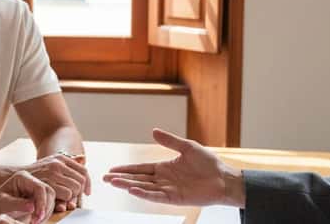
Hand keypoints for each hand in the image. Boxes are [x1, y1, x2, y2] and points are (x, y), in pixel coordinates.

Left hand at [0, 170, 54, 223]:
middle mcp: (31, 180)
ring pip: (50, 198)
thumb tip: (32, 207)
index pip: (40, 187)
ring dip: (46, 212)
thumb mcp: (4, 203)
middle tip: (37, 221)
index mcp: (22, 177)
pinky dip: (44, 213)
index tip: (38, 216)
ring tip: (34, 222)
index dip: (42, 202)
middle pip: (49, 191)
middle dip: (45, 208)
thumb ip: (17, 204)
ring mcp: (35, 187)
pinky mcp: (38, 196)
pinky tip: (36, 219)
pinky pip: (48, 204)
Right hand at [21, 153, 90, 211]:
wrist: (16, 177)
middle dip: (79, 192)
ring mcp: (53, 172)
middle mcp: (58, 163)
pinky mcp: (48, 183)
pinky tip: (59, 201)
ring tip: (64, 199)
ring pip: (76, 188)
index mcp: (61, 158)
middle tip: (73, 198)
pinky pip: (67, 194)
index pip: (83, 170)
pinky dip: (65, 200)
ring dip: (72, 196)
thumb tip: (82, 157)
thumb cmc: (35, 173)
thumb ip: (66, 162)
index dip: (87, 183)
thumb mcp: (51, 162)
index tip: (87, 192)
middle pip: (81, 180)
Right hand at [102, 128, 245, 207]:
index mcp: (164, 167)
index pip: (140, 169)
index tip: (112, 170)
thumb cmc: (208, 163)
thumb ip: (170, 141)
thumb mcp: (187, 147)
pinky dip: (144, 194)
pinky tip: (133, 190)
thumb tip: (153, 131)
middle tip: (105, 178)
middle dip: (121, 179)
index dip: (126, 169)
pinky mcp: (176, 198)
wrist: (224, 178)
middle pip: (138, 179)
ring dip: (128, 185)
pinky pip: (156, 196)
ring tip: (114, 183)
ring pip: (144, 188)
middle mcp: (164, 179)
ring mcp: (168, 189)